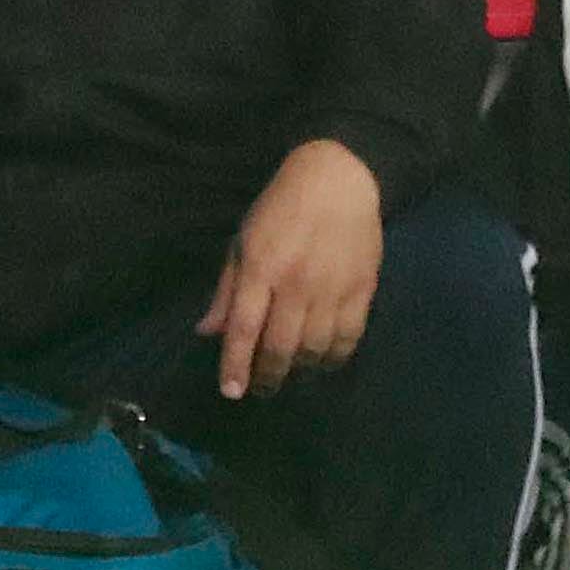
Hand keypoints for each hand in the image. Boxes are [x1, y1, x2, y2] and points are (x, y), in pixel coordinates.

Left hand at [198, 140, 384, 399]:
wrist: (341, 177)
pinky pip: (349, 337)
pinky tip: (324, 360)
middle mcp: (296, 283)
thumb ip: (227, 289)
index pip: (244, 328)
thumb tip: (207, 332)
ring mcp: (332, 287)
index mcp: (262, 267)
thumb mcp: (244, 240)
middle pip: (280, 346)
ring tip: (292, 372)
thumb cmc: (282, 208)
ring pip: (315, 348)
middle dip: (267, 376)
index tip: (231, 392)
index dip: (235, 365)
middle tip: (261, 389)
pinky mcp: (362, 288)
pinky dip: (335, 357)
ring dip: (300, 369)